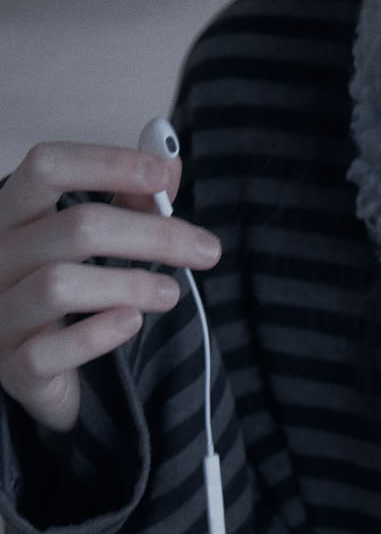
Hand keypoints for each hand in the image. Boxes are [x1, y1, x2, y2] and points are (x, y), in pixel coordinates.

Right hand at [0, 142, 221, 431]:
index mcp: (14, 215)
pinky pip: (50, 350)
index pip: (46, 167)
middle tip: (207, 251)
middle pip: (74, 228)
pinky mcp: (14, 367)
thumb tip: (169, 162)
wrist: (41, 372)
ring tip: (173, 294)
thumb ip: (130, 204)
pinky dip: (98, 334)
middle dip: (152, 236)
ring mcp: (0, 313)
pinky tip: (132, 322)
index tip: (164, 175)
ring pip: (59, 285)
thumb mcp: (96, 243)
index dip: (106, 163)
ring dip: (130, 285)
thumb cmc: (72, 295)